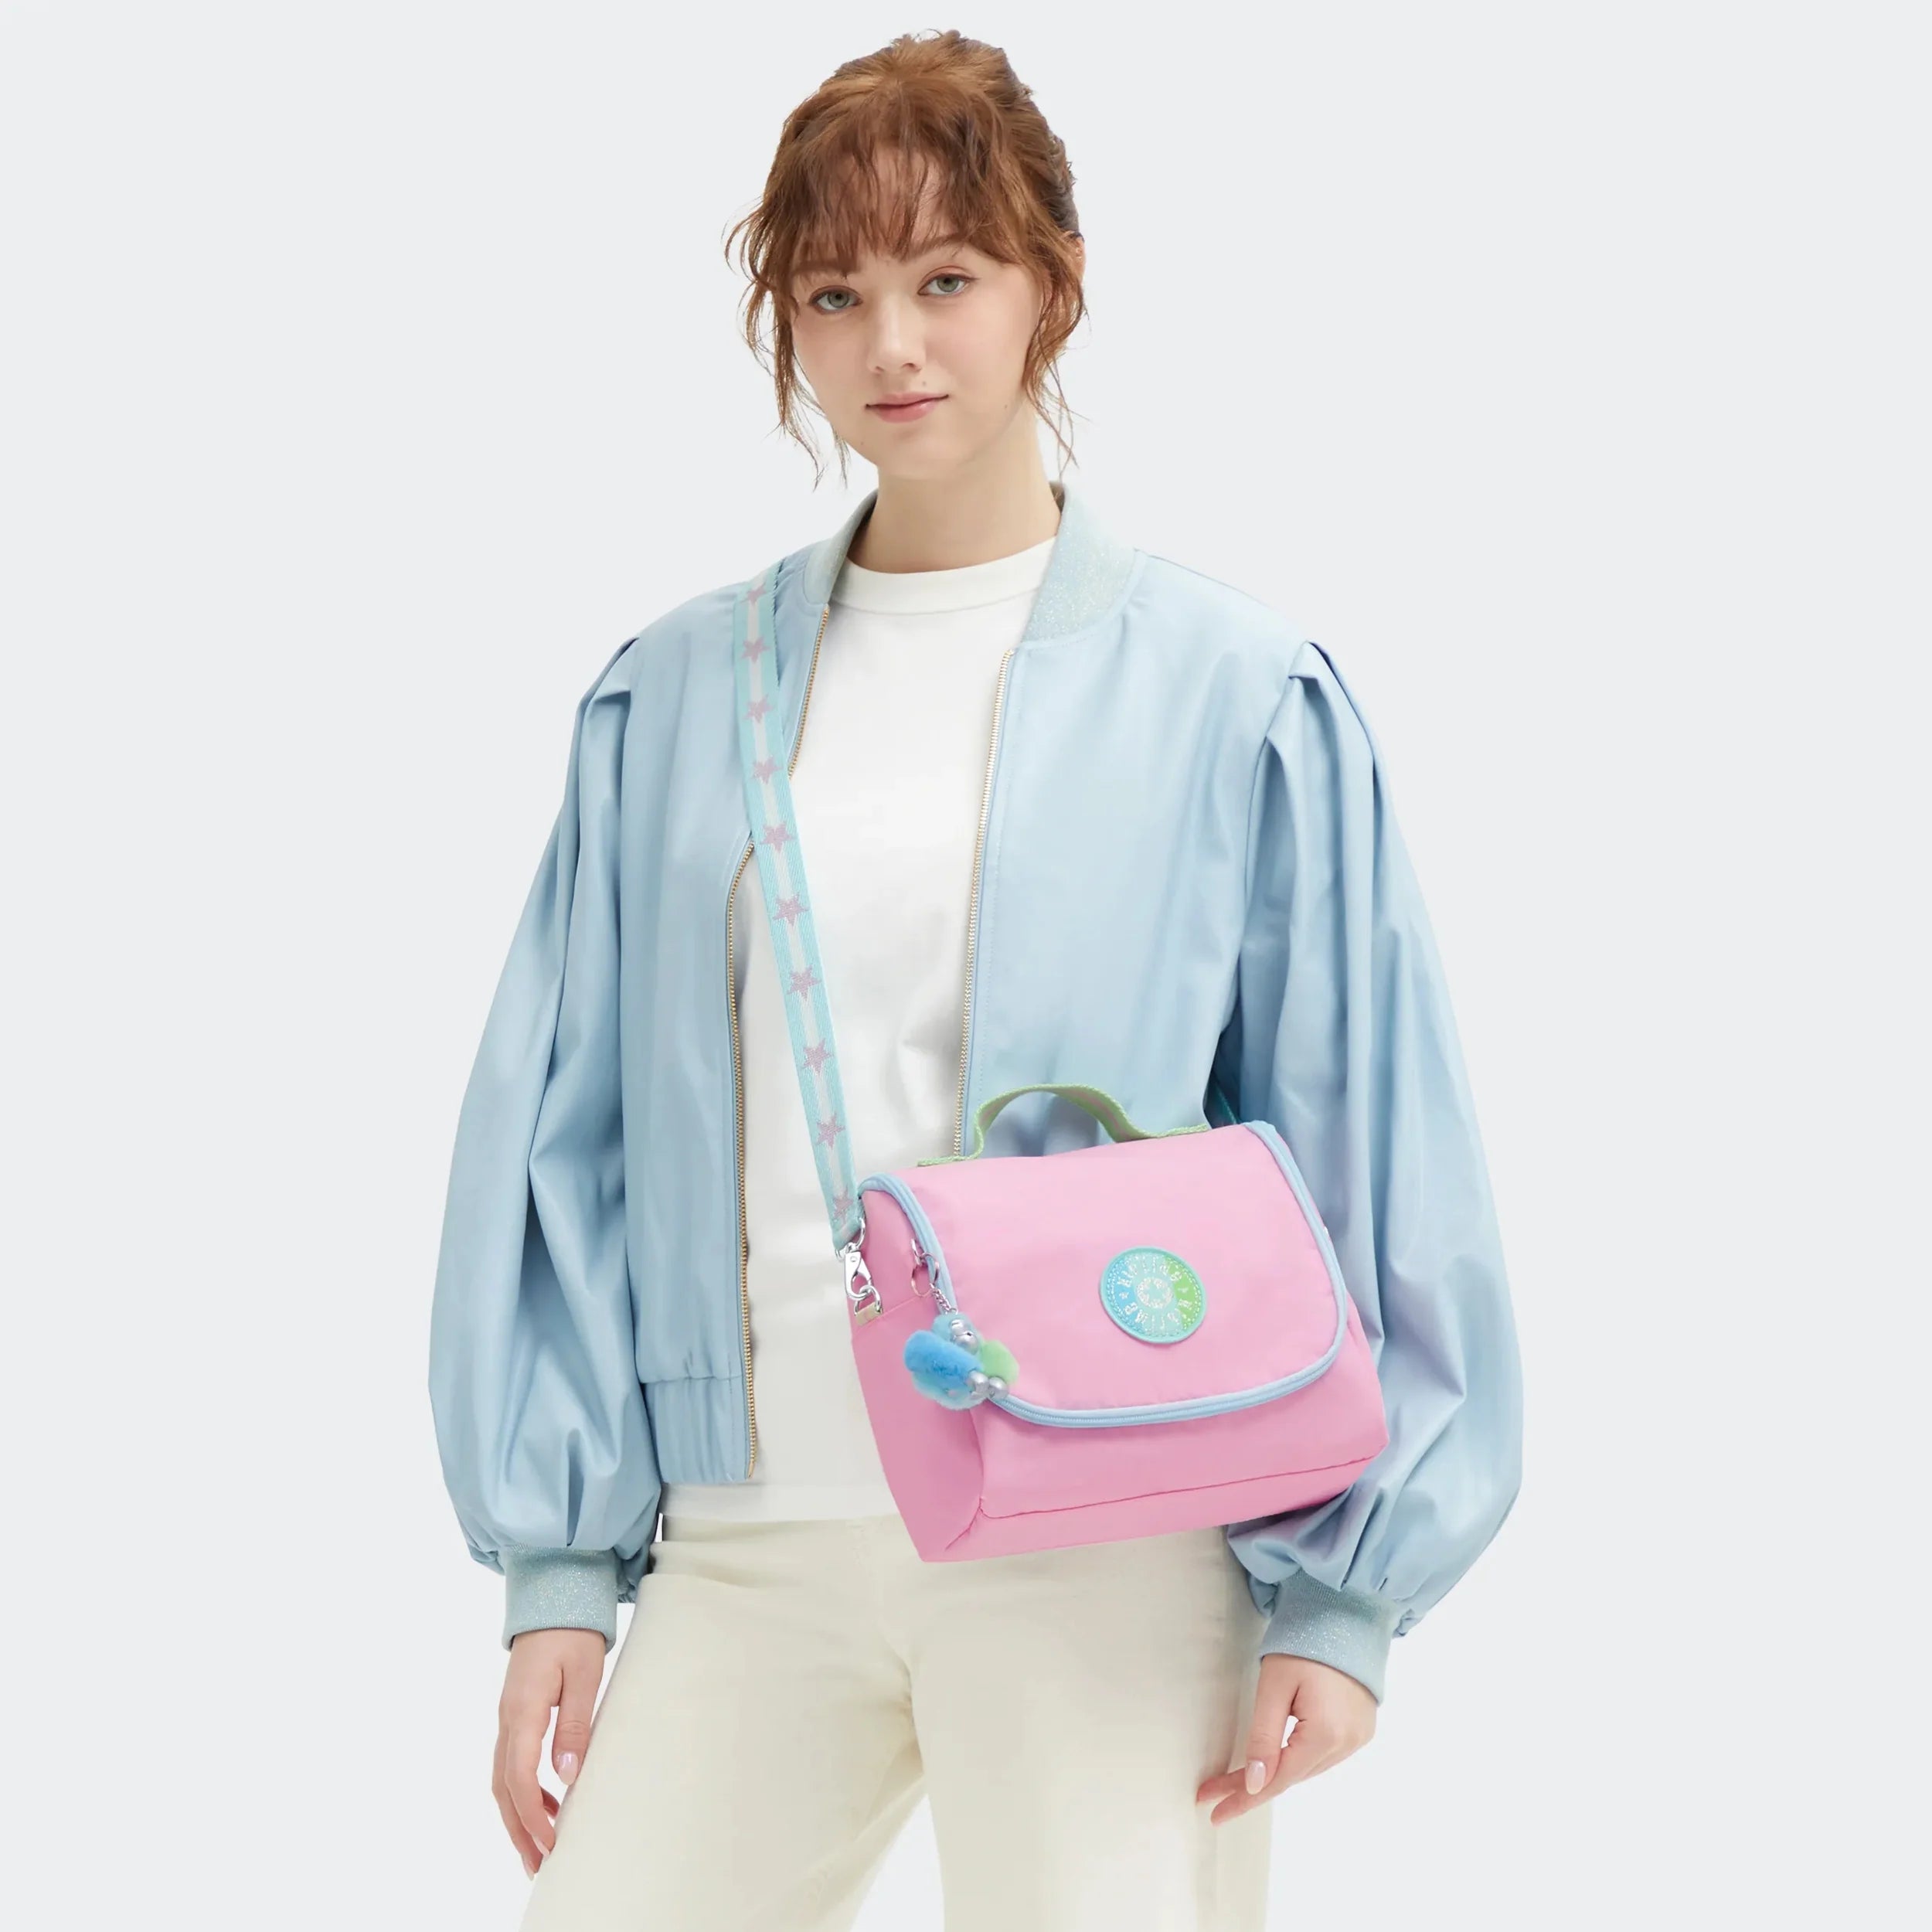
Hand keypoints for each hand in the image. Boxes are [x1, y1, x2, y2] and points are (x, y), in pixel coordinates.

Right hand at [495, 1627, 605, 1876]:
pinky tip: (549, 1802)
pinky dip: (523, 1790)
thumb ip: (574, 1724)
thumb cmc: (573, 1630)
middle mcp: (508, 1717)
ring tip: (539, 1849)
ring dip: (518, 1815)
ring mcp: (508, 1715)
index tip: (550, 1844)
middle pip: (503, 1787)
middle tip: (538, 1867)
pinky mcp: (516, 1712)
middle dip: (518, 1830)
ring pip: (503, 1778)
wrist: (553, 1592)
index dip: (532, 1816)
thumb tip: (567, 1775)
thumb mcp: (583, 1674)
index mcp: (522, 1709)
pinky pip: (511, 1761)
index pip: (519, 1776)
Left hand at [1196, 1652, 1376, 1824]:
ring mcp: (1358, 1737)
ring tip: (1236, 1778)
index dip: (1244, 1798)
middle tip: (1213, 1793)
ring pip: (1306, 1768)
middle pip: (1290, 1776)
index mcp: (1327, 1734)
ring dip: (1274, 1773)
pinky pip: (1322, 1755)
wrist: (1346, 1612)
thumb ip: (1264, 1736)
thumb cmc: (1304, 1641)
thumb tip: (1254, 1784)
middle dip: (1250, 1785)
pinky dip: (1296, 1758)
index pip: (1278, 1779)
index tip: (1214, 1812)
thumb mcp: (1274, 1685)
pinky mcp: (1360, 1728)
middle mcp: (1347, 1743)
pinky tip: (1276, 1758)